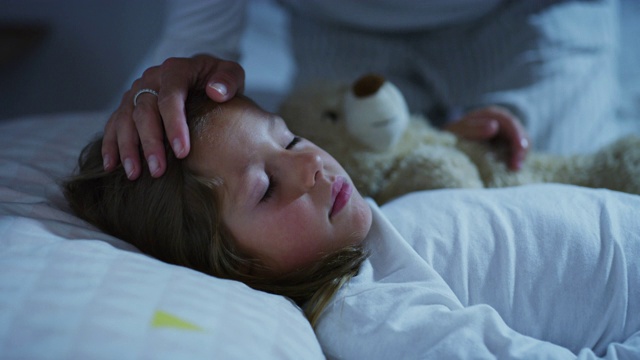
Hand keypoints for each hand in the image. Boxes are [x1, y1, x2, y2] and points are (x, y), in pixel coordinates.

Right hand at [102, 54, 244, 179]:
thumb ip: (228, 79)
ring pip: (124, 119)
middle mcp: (151, 79)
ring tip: (134, 174)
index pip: (170, 97)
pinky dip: (111, 145)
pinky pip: (113, 124)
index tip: (182, 152)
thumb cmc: (220, 81)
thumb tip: (215, 92)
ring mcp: (137, 92)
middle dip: (150, 143)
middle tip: (158, 170)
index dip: (174, 125)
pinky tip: (112, 167)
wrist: (205, 78)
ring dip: (127, 148)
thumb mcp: (232, 73)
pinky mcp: (128, 106)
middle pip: (144, 111)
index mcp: (176, 70)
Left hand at [444, 106, 529, 170]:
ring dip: (519, 158)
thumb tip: (494, 126)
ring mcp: (506, 136)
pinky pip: (516, 154)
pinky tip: (510, 171)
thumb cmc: (453, 136)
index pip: (510, 123)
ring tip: (513, 170)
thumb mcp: (458, 131)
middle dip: (521, 150)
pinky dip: (515, 162)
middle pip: (521, 134)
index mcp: (492, 115)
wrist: (449, 144)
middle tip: (515, 167)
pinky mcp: (506, 148)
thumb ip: (473, 128)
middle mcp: (502, 123)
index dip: (516, 137)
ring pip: (522, 145)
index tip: (518, 151)